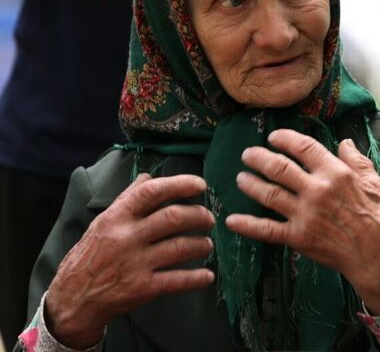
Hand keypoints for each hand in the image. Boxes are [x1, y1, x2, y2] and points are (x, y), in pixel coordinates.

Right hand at [46, 174, 215, 348]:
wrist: (72, 299)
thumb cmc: (90, 256)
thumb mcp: (103, 222)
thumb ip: (127, 198)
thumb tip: (149, 177)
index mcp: (116, 217)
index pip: (152, 192)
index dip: (180, 184)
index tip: (201, 185)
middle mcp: (126, 237)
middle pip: (173, 218)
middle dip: (199, 216)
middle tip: (209, 219)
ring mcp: (135, 263)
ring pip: (180, 247)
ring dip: (201, 244)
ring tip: (207, 245)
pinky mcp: (142, 288)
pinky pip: (177, 280)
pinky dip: (196, 278)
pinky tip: (207, 275)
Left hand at [227, 130, 379, 313]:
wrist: (379, 255)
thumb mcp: (374, 181)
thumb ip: (357, 160)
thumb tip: (344, 142)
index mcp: (335, 173)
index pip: (303, 147)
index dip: (285, 139)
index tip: (273, 137)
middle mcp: (316, 190)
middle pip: (279, 168)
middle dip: (259, 158)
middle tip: (247, 154)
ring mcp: (305, 214)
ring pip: (269, 194)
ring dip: (251, 184)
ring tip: (240, 178)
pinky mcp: (298, 237)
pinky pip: (267, 230)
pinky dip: (248, 225)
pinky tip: (232, 220)